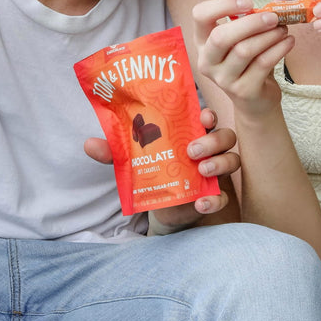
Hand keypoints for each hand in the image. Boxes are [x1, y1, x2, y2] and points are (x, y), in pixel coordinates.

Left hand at [84, 108, 238, 230]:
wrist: (159, 206)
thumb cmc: (151, 172)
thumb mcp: (131, 161)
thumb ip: (114, 152)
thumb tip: (88, 144)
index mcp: (189, 133)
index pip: (206, 117)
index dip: (208, 114)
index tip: (202, 115)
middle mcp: (206, 149)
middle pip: (225, 136)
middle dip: (212, 140)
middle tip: (192, 149)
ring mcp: (213, 172)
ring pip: (232, 160)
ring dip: (219, 163)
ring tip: (201, 170)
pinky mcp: (214, 195)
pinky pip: (224, 197)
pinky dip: (215, 199)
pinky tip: (200, 203)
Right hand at [192, 0, 294, 115]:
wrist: (255, 101)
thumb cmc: (249, 63)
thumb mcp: (247, 39)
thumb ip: (258, 18)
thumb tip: (279, 1)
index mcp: (203, 42)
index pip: (200, 15)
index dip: (222, 4)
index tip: (248, 2)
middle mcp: (207, 61)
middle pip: (221, 36)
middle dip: (251, 23)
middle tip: (273, 17)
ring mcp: (223, 79)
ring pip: (244, 50)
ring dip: (269, 36)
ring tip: (283, 29)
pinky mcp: (243, 91)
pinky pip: (262, 64)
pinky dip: (279, 49)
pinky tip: (289, 41)